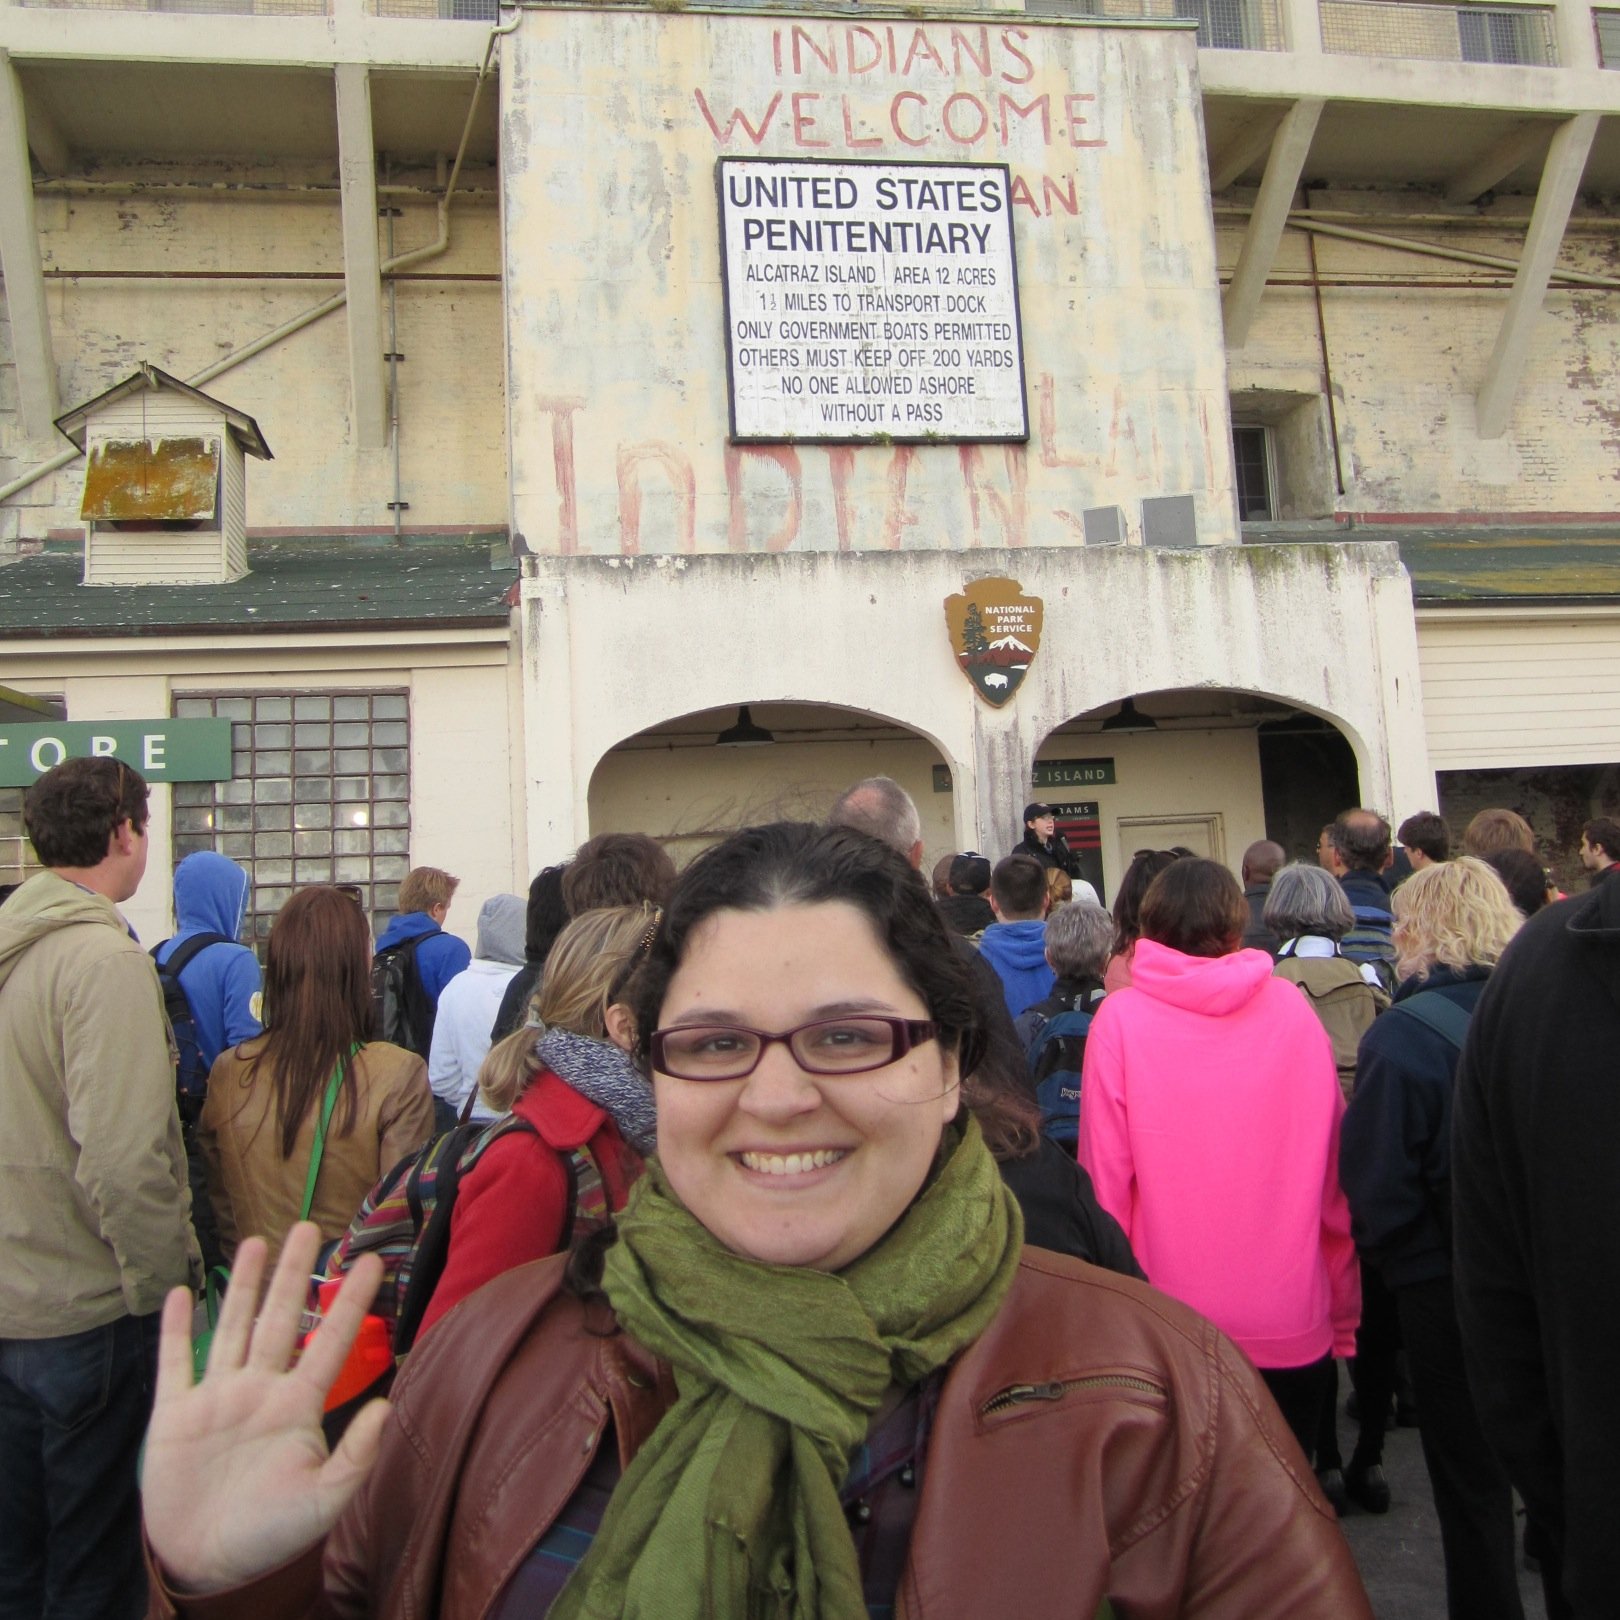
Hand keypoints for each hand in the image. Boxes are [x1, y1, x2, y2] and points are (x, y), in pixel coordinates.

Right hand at [142, 1223, 388, 1594]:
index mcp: (297, 1406)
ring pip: (232, 1327)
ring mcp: (217, 1399)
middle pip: (278, 1319)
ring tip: (255, 1241)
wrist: (208, 1566)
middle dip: (292, 1273)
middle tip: (307, 1226)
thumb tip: (388, 1406)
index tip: (371, 1261)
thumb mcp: (322, 1502)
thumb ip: (355, 1457)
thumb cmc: (272, 1536)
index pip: (329, 1342)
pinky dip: (176, 1330)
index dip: (350, 1302)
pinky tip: (182, 1292)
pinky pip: (174, 1363)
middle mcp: (259, 1390)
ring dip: (242, 1286)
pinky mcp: (174, 1416)